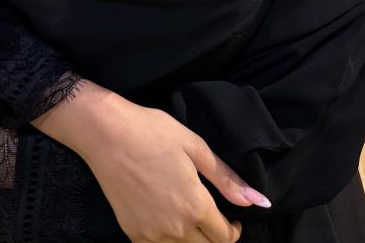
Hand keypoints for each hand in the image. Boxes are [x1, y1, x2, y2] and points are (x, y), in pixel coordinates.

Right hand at [75, 100, 268, 242]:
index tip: (233, 218)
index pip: (225, 237)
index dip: (234, 230)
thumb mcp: (195, 147)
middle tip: (213, 216)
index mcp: (195, 206)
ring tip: (190, 215)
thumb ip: (226, 178)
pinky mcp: (132, 232)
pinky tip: (166, 217)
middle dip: (215, 236)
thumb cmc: (152, 132)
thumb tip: (258, 201)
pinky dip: (168, 240)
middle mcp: (175, 228)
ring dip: (192, 240)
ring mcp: (151, 234)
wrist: (106, 134)